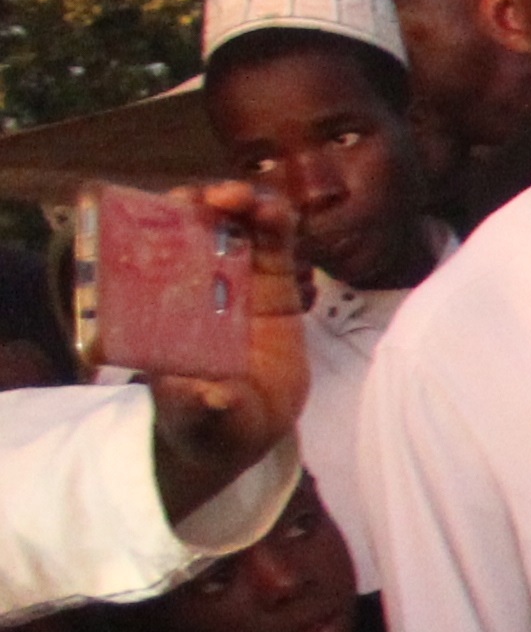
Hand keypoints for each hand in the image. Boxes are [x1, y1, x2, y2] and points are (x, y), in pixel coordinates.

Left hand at [144, 177, 310, 519]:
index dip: (155, 226)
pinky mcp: (275, 289)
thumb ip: (199, 407)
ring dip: (242, 205)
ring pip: (237, 230)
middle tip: (210, 200)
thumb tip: (210, 397)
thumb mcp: (198, 420)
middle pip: (192, 229)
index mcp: (162, 309)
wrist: (244, 431)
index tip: (166, 218)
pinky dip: (277, 224)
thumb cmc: (205, 422)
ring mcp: (236, 283)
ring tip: (249, 201)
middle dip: (197, 205)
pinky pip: (276, 248)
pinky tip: (278, 213)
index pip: (151, 253)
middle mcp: (195, 287)